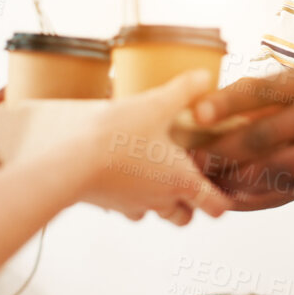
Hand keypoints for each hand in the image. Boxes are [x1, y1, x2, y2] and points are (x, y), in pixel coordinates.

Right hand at [74, 71, 229, 225]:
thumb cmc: (118, 135)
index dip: (223, 199)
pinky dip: (131, 197)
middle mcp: (161, 199)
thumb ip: (184, 90)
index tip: (223, 186)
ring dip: (160, 201)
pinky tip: (124, 174)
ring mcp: (134, 205)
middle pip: (186, 218)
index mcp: (182, 180)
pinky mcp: (109, 204)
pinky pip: (126, 208)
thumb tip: (206, 76)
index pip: (216, 206)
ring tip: (154, 173)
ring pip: (155, 214)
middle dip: (190, 204)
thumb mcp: (156, 104)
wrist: (69, 162)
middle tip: (186, 176)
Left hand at [187, 62, 293, 207]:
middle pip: (259, 133)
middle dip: (219, 150)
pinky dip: (262, 195)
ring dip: (236, 179)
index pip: (260, 88)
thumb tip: (229, 102)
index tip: (193, 115)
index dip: (223, 103)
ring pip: (274, 167)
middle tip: (188, 160)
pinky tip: (240, 200)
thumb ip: (285, 93)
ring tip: (206, 185)